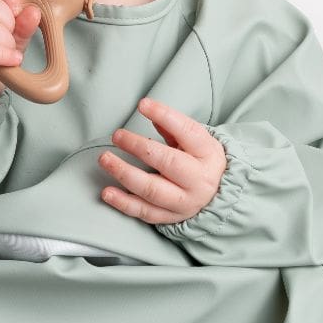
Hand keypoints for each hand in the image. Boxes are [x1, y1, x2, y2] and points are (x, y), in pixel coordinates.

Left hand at [99, 98, 226, 224]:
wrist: (217, 196)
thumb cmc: (200, 160)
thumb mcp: (195, 140)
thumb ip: (172, 126)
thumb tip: (149, 109)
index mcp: (207, 154)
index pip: (187, 132)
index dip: (165, 116)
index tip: (143, 104)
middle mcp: (198, 180)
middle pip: (168, 163)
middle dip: (139, 147)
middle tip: (117, 135)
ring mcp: (184, 202)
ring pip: (152, 190)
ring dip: (125, 174)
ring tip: (105, 159)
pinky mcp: (170, 218)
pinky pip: (145, 212)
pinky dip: (124, 203)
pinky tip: (107, 192)